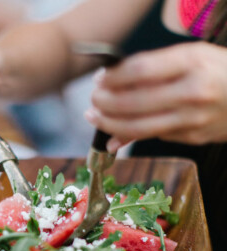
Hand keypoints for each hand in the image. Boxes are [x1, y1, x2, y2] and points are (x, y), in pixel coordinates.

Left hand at [85, 42, 226, 151]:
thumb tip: (113, 83)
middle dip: (105, 103)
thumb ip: (154, 70)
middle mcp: (193, 91)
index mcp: (193, 62)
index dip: (114, 77)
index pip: (141, 70)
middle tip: (93, 100)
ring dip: (109, 124)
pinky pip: (154, 137)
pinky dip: (128, 137)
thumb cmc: (218, 72)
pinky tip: (113, 137)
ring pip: (139, 126)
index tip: (100, 79)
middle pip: (135, 101)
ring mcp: (193, 118)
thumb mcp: (193, 57)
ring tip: (94, 117)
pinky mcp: (192, 137)